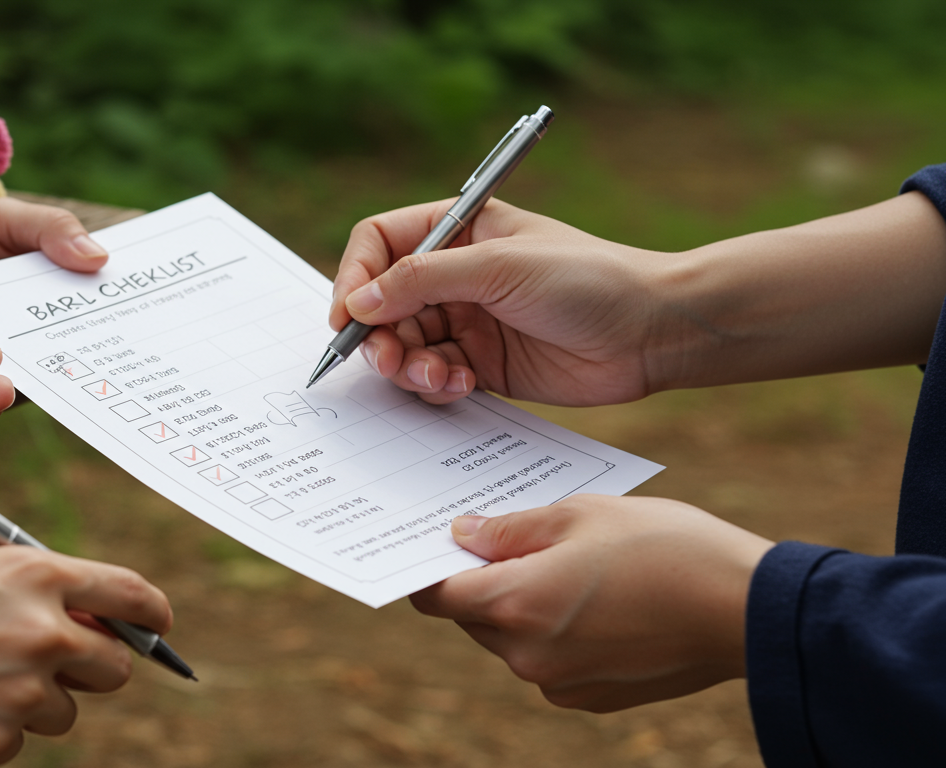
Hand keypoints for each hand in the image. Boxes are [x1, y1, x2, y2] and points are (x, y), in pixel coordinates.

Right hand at [0, 547, 172, 766]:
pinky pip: (18, 743)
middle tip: (49, 659)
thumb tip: (87, 621)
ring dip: (35, 700)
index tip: (156, 627)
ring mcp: (23, 693)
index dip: (152, 615)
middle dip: (92, 665)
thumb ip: (37, 592)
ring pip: (65, 711)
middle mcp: (44, 632)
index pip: (132, 596)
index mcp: (39, 576)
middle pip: (115, 667)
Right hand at [328, 199, 668, 405]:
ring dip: (408, 365)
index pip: (379, 244)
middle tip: (391, 359)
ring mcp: (466, 320)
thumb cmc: (587, 279)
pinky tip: (462, 384)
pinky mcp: (481, 364)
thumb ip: (421, 280)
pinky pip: (433, 377)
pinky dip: (435, 385)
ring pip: (403, 345)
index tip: (349, 316)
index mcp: (457, 229)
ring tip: (437, 375)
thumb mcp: (498, 267)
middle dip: (380, 334)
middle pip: (381, 303)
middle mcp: (454, 274)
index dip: (355, 277)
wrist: (651, 332)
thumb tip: (358, 302)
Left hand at [409, 495, 772, 712]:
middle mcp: (527, 656)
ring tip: (572, 566)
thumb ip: (511, 529)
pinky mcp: (593, 699)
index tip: (440, 543)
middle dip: (486, 582)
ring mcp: (560, 684)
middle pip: (474, 618)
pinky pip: (551, 663)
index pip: (437, 596)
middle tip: (516, 540)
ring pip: (513, 641)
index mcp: (514, 605)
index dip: (431, 568)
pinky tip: (599, 600)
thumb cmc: (664, 547)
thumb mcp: (580, 514)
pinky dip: (559, 633)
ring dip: (524, 607)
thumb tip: (464, 534)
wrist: (745, 608)